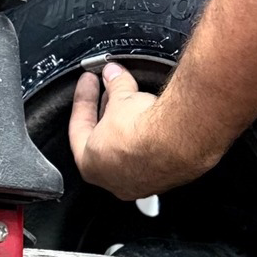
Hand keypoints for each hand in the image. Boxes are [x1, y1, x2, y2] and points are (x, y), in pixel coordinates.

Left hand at [68, 63, 222, 200]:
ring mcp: (142, 183)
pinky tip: (158, 119)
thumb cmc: (140, 131)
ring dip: (131, 125)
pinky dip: (153, 137)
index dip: (85, 99)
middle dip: (109, 111)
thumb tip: (113, 74)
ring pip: (131, 150)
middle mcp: (114, 180)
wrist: (176, 144)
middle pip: (106, 141)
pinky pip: (154, 155)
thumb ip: (115, 85)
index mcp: (91, 164)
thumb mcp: (121, 99)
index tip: (90, 82)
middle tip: (113, 89)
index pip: (79, 127)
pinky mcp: (166, 178)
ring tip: (138, 99)